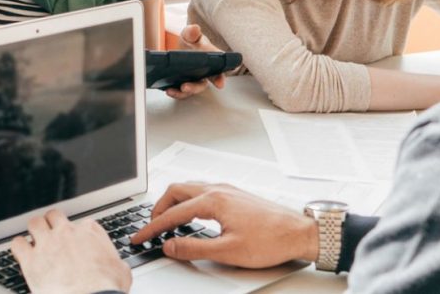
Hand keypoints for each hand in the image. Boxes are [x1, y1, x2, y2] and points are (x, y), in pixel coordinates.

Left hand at [10, 210, 130, 293]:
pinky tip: (21, 253)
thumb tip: (117, 266)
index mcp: (89, 232)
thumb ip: (114, 262)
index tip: (75, 241)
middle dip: (52, 224)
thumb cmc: (107, 288)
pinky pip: (17, 244)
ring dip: (34, 230)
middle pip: (54, 216)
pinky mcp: (31, 260)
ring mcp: (47, 244)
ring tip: (34, 239)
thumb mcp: (121, 271)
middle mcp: (66, 232)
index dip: (76, 233)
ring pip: (34, 223)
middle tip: (52, 234)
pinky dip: (18, 247)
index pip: (80, 223)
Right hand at [130, 182, 316, 267]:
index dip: (152, 227)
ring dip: (173, 202)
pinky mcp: (235, 194)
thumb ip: (194, 248)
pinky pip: (202, 191)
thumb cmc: (270, 240)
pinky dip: (188, 200)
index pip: (172, 213)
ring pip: (189, 188)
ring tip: (166, 220)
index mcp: (213, 200)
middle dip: (158, 208)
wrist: (299, 232)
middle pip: (176, 191)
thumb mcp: (227, 251)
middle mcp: (218, 189)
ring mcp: (228, 189)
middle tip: (150, 227)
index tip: (140, 237)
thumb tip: (169, 245)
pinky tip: (191, 214)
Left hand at [164, 26, 228, 99]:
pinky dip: (175, 92)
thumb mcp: (190, 35)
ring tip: (172, 90)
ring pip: (190, 90)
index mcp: (211, 62)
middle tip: (186, 87)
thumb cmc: (191, 42)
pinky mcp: (182, 84)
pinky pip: (181, 92)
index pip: (219, 71)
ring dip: (182, 93)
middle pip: (202, 85)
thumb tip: (195, 29)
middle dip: (195, 87)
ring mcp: (193, 81)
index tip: (219, 83)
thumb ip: (192, 32)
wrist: (180, 48)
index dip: (220, 78)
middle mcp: (204, 74)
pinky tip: (167, 89)